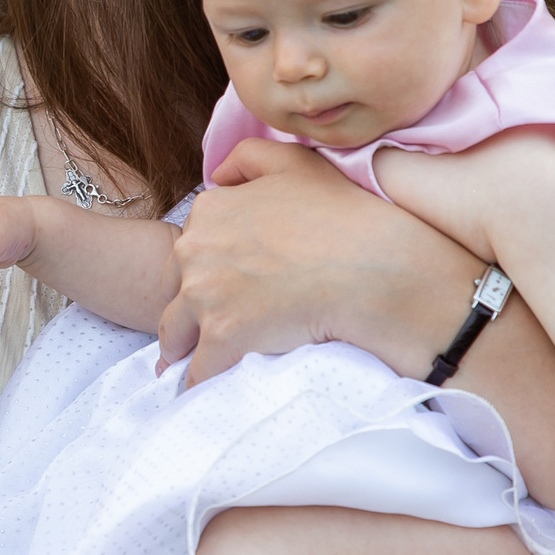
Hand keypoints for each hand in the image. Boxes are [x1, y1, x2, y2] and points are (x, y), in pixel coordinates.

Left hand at [162, 139, 480, 382]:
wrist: (379, 270)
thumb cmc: (346, 216)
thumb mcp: (295, 163)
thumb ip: (248, 158)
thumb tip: (217, 176)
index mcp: (209, 211)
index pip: (188, 251)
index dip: (204, 272)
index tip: (219, 291)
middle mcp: (195, 249)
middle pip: (175, 291)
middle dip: (189, 311)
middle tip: (204, 332)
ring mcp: (205, 294)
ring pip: (177, 334)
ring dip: (185, 350)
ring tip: (194, 366)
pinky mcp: (223, 337)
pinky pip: (199, 372)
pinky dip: (202, 385)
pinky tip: (209, 396)